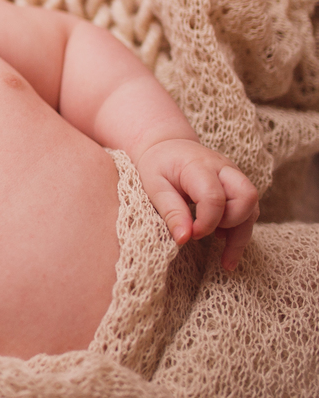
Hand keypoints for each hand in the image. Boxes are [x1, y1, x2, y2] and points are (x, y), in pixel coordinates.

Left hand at [135, 139, 259, 269]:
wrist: (167, 146)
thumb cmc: (158, 166)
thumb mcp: (154, 186)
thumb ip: (170, 211)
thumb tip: (184, 239)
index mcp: (198, 165)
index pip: (214, 196)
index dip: (206, 222)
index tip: (190, 234)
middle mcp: (224, 168)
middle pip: (247, 196)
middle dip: (233, 223)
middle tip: (206, 235)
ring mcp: (235, 177)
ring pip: (253, 208)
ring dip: (241, 235)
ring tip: (225, 260)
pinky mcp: (238, 188)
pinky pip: (249, 212)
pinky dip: (240, 231)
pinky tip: (224, 244)